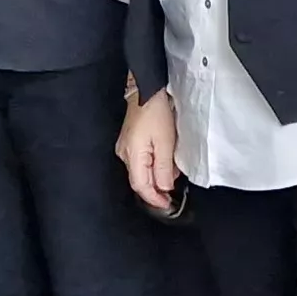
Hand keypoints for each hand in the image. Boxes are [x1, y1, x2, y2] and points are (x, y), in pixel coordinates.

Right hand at [117, 91, 181, 211]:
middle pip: (139, 180)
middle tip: (171, 196)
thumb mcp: (166, 143)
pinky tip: (165, 162)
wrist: (148, 90)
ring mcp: (126, 147)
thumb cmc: (157, 112)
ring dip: (156, 177)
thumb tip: (164, 187)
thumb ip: (164, 168)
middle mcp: (124, 154)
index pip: (141, 186)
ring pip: (140, 171)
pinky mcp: (130, 141)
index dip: (154, 198)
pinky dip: (153, 165)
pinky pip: (141, 160)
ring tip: (172, 175)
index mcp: (132, 155)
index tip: (167, 205)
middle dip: (156, 190)